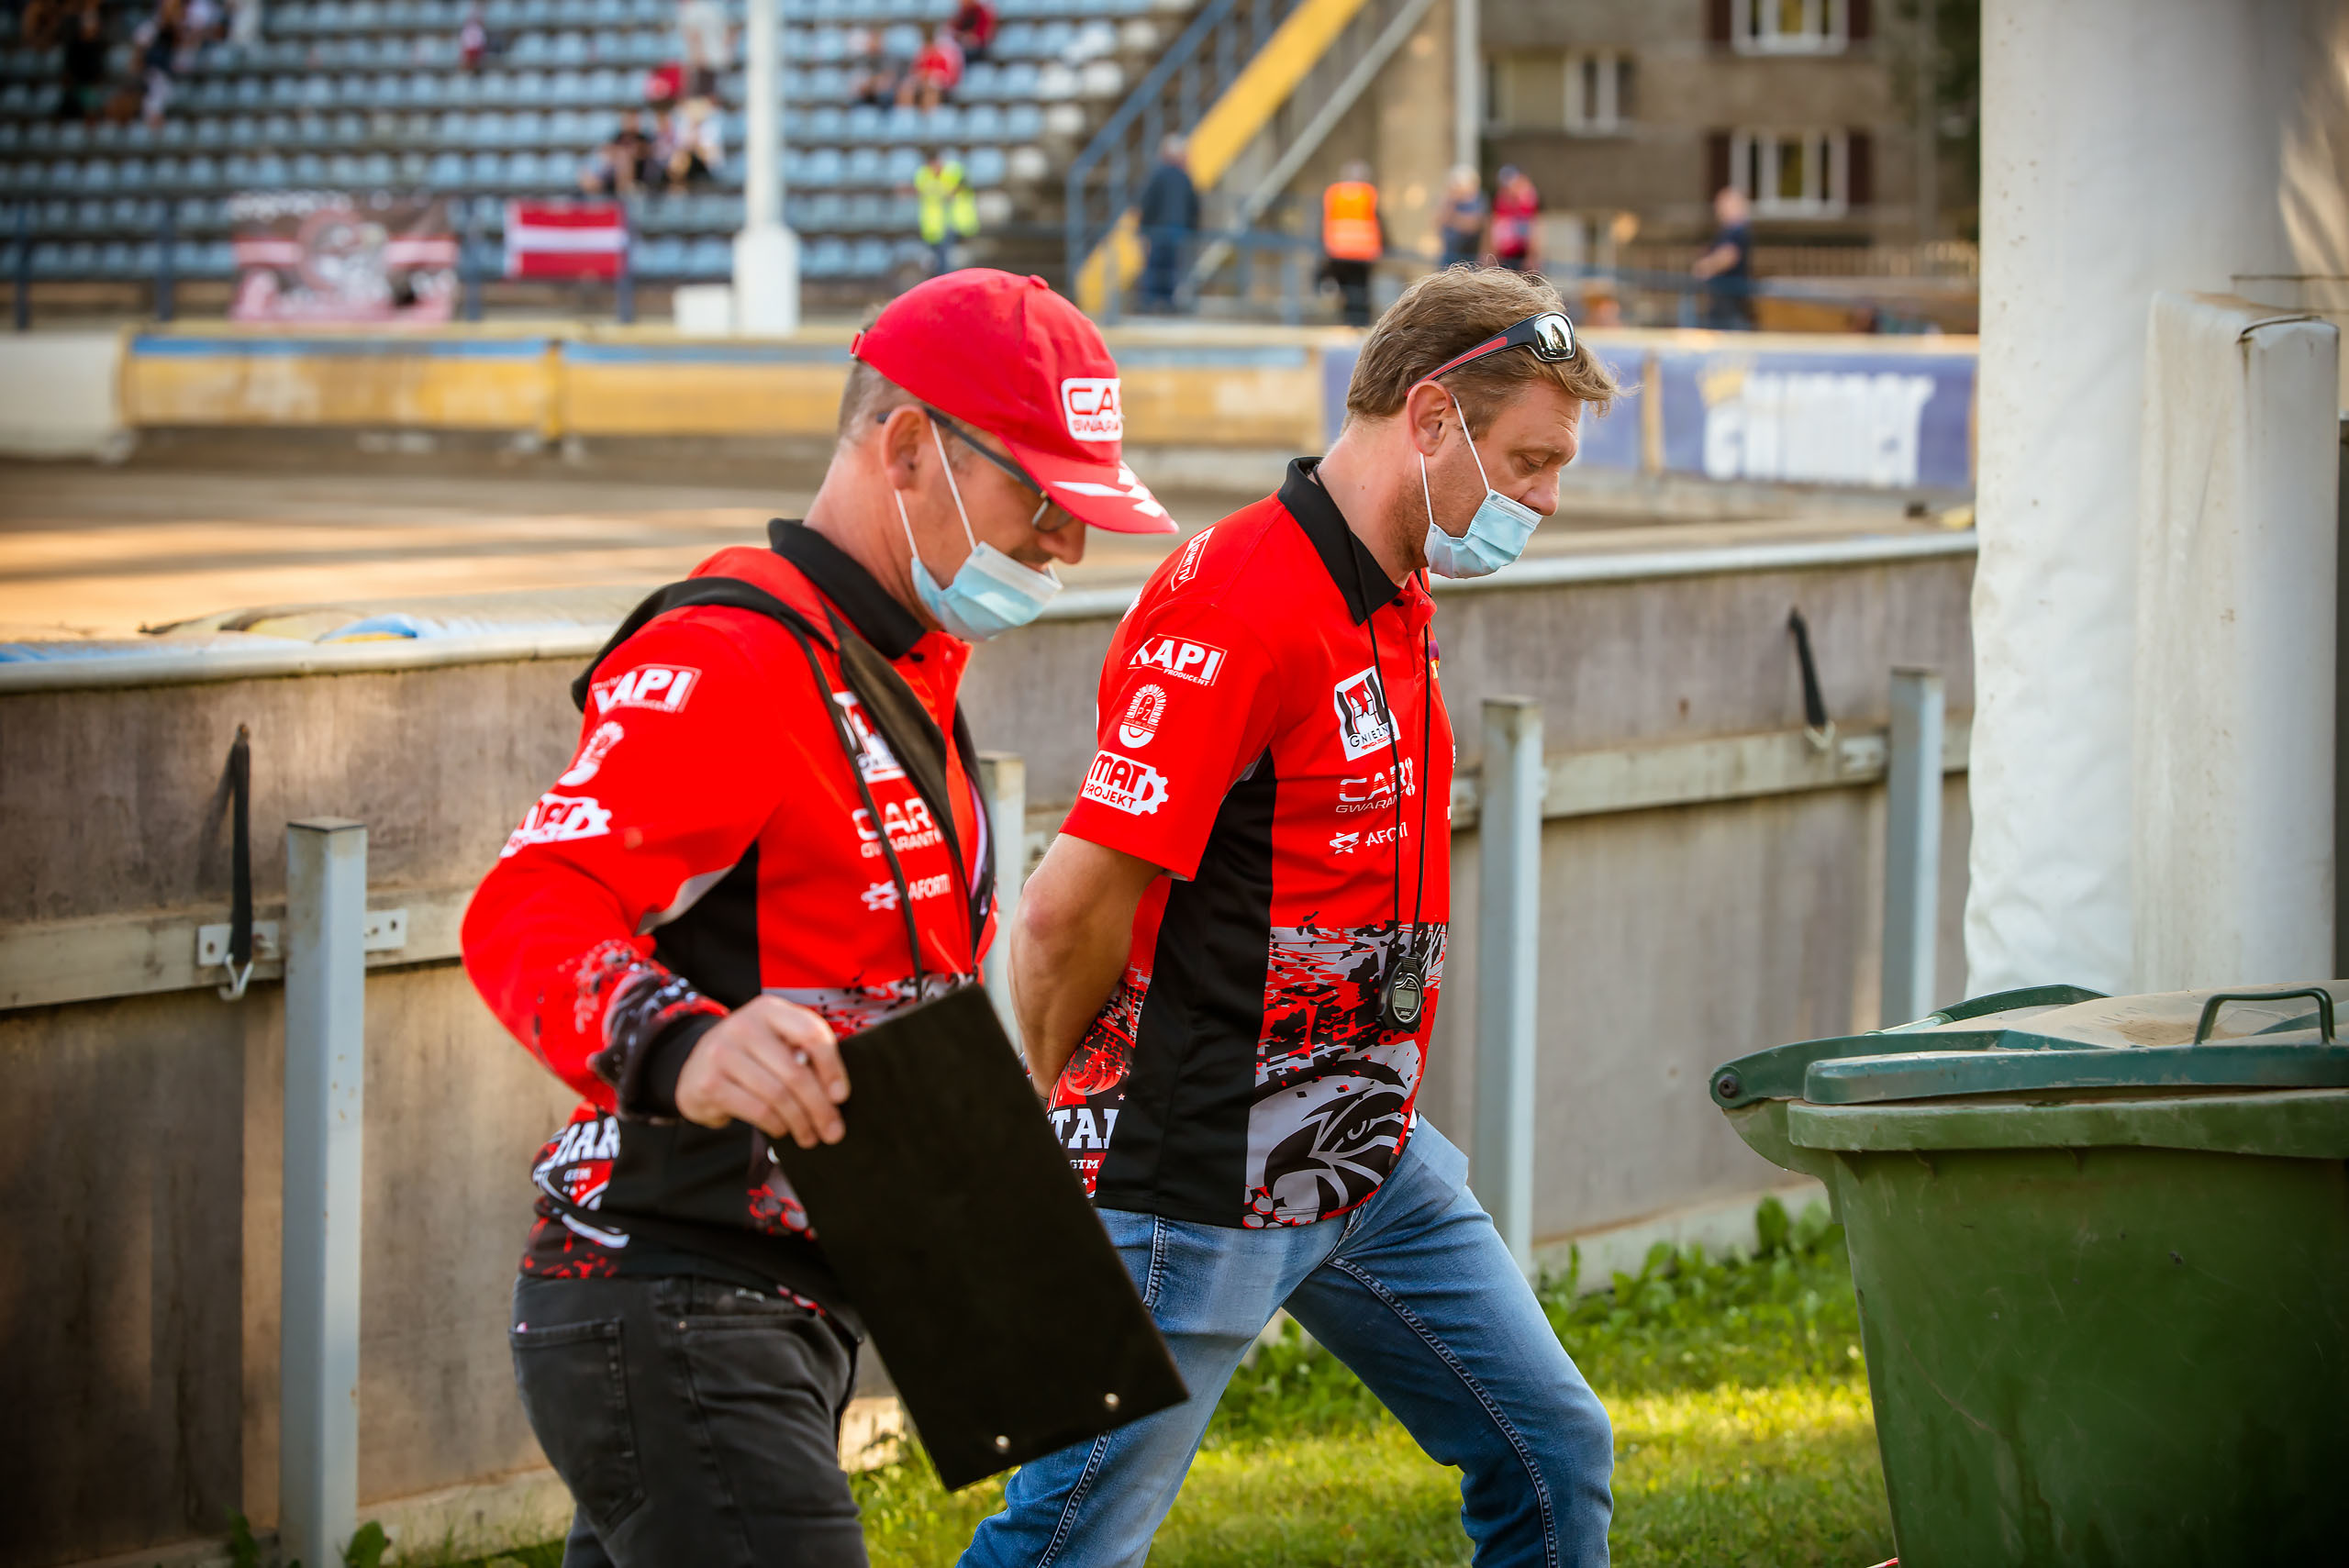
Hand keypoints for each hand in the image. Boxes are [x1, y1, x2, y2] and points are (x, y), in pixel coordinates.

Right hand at [673, 996, 849, 1147]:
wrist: (695, 1067)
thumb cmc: (750, 1057)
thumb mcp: (775, 1042)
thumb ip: (804, 1054)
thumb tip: (836, 1097)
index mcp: (769, 1009)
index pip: (811, 1033)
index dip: (832, 1067)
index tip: (841, 1096)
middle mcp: (743, 1025)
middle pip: (795, 1072)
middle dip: (820, 1108)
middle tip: (833, 1131)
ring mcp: (722, 1053)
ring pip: (777, 1095)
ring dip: (800, 1122)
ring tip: (810, 1137)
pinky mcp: (710, 1083)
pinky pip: (757, 1110)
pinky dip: (777, 1126)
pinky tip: (783, 1130)